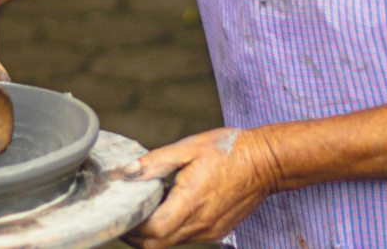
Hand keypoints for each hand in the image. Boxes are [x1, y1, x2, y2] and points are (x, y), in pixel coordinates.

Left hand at [119, 128, 279, 248]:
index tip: (120, 213)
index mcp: (191, 202)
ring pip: (170, 243)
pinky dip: (170, 228)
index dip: (131, 227)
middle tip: (124, 217)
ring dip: (153, 232)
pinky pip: (186, 237)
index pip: (153, 231)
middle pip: (157, 244)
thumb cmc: (228, 150)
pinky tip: (169, 207)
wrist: (266, 162)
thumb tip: (126, 173)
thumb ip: (155, 162)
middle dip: (136, 236)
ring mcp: (210, 230)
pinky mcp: (216, 231)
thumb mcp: (188, 147)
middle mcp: (200, 223)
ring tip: (146, 207)